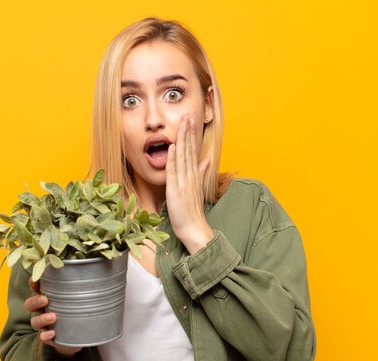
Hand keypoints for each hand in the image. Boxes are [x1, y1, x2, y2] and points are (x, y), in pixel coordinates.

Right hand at [25, 277, 81, 359]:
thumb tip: (104, 271)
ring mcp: (45, 325)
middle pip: (30, 304)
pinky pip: (43, 337)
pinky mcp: (49, 338)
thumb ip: (86, 287)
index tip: (34, 279)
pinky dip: (46, 336)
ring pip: (35, 321)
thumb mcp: (81, 299)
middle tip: (45, 299)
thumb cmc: (79, 312)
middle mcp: (43, 310)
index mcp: (49, 297)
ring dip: (42, 318)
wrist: (78, 338)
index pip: (37, 288)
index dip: (34, 283)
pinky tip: (52, 334)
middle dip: (35, 300)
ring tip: (53, 317)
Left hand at [165, 114, 213, 254]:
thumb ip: (201, 173)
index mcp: (194, 175)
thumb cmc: (193, 211)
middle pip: (189, 150)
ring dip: (182, 140)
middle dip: (188, 132)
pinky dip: (173, 159)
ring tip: (182, 124)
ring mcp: (184, 182)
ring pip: (183, 157)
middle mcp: (190, 176)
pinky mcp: (176, 190)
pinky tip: (172, 147)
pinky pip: (174, 172)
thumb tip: (205, 160)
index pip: (193, 150)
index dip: (191, 135)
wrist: (194, 228)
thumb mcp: (197, 188)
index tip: (190, 120)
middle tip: (188, 115)